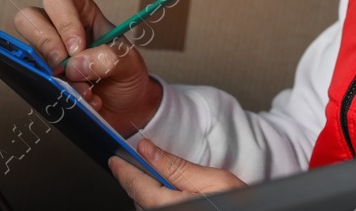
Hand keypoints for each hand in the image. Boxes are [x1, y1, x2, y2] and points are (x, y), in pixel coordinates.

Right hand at [13, 0, 161, 135]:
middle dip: (46, 43)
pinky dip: (57, 96)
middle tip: (64, 67)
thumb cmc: (125, 74)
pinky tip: (82, 102)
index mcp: (82, 14)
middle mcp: (58, 32)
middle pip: (29, 17)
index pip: (60, 0)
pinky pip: (34, 84)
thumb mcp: (129, 62)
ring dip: (51, 75)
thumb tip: (74, 65)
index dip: (64, 22)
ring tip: (82, 90)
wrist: (126, 106)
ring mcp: (46, 56)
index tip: (77, 48)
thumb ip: (109, 58)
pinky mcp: (42, 80)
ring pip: (25, 52)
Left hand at [108, 139, 244, 206]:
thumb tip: (147, 150)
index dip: (124, 170)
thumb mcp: (213, 180)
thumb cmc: (240, 206)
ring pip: (147, 207)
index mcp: (170, 207)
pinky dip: (156, 200)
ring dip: (146, 191)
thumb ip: (176, 166)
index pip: (137, 187)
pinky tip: (164, 191)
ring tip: (148, 174)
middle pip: (140, 199)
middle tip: (131, 161)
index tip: (115, 159)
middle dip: (136, 179)